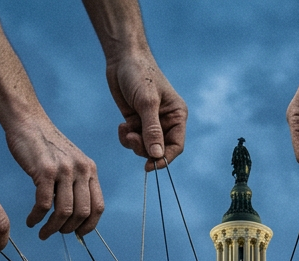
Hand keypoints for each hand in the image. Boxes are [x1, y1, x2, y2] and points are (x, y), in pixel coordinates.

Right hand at [5, 113, 104, 237]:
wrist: (27, 121)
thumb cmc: (45, 146)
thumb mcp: (70, 162)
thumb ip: (76, 183)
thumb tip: (75, 217)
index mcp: (90, 169)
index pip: (98, 207)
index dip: (89, 225)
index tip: (78, 234)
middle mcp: (81, 170)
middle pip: (82, 213)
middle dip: (69, 229)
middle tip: (56, 233)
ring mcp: (64, 170)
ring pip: (64, 212)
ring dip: (52, 228)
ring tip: (43, 233)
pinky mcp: (45, 171)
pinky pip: (44, 204)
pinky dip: (37, 217)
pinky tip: (31, 221)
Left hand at [106, 52, 186, 171]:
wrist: (122, 58)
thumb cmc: (140, 74)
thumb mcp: (147, 103)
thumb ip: (152, 130)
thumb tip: (157, 156)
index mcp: (176, 116)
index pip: (176, 146)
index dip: (165, 158)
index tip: (151, 165)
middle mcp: (166, 122)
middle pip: (159, 150)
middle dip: (145, 148)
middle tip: (132, 138)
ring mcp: (150, 123)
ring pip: (144, 147)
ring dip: (133, 143)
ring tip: (126, 130)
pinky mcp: (136, 122)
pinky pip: (133, 140)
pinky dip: (126, 138)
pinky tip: (122, 125)